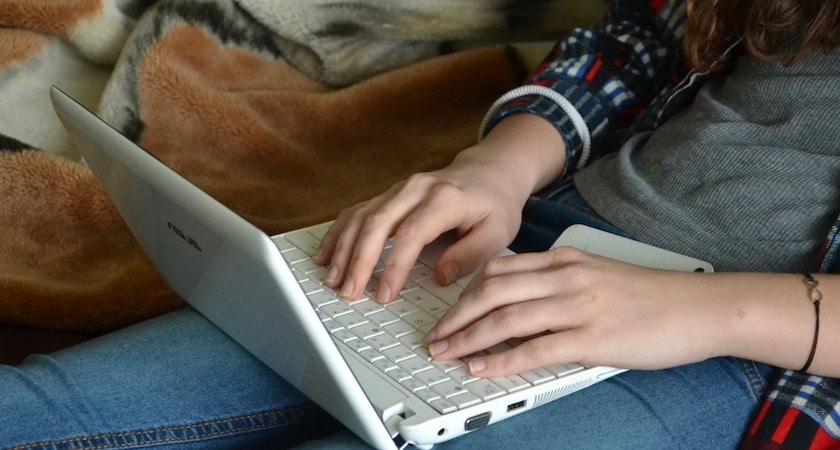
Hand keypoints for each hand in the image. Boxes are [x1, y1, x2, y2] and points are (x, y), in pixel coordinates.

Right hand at [314, 162, 525, 302]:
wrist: (489, 172)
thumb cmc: (495, 204)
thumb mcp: (498, 233)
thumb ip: (470, 255)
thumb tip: (440, 277)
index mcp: (445, 199)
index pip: (411, 234)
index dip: (394, 266)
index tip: (384, 294)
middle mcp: (416, 189)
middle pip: (377, 223)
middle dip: (358, 261)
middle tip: (348, 292)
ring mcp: (399, 189)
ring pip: (361, 217)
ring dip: (343, 249)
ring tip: (333, 280)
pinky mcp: (388, 195)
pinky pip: (356, 211)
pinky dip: (339, 233)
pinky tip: (326, 255)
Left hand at [424, 247, 723, 376]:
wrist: (700, 306)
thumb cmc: (650, 296)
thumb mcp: (597, 275)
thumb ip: (558, 283)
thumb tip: (519, 303)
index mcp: (565, 259)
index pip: (499, 269)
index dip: (465, 292)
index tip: (447, 312)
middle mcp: (566, 277)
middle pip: (492, 291)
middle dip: (455, 316)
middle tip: (434, 337)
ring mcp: (579, 306)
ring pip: (506, 318)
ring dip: (468, 338)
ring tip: (445, 354)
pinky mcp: (594, 337)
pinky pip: (535, 349)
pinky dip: (501, 360)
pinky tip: (482, 368)